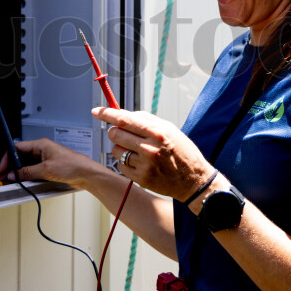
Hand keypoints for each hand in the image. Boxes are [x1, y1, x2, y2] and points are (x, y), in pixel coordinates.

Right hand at [0, 138, 100, 188]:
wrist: (86, 174)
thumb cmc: (73, 165)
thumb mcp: (46, 169)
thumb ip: (27, 172)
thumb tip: (13, 175)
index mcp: (40, 144)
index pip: (17, 148)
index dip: (7, 158)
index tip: (2, 168)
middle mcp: (41, 150)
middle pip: (20, 157)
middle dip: (12, 168)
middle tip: (6, 178)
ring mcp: (44, 160)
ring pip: (25, 165)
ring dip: (19, 173)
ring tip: (14, 182)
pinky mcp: (48, 168)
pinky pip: (33, 171)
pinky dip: (27, 177)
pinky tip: (25, 182)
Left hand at [92, 107, 213, 200]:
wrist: (193, 180)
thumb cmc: (182, 151)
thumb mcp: (169, 129)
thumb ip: (146, 120)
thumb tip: (123, 113)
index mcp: (156, 132)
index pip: (124, 119)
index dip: (107, 114)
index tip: (96, 111)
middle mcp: (149, 148)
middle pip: (115, 134)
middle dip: (114, 131)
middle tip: (122, 134)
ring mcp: (144, 164)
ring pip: (116, 150)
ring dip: (120, 148)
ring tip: (136, 150)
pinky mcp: (141, 178)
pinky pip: (121, 165)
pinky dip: (125, 162)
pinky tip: (139, 162)